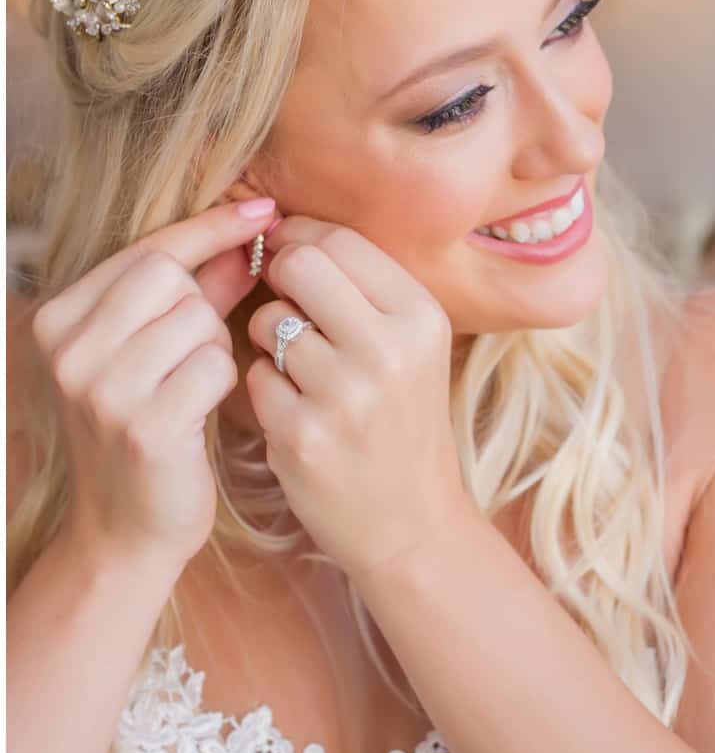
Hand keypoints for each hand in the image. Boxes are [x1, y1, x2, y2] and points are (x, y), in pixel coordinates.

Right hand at [28, 198, 277, 577]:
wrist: (126, 531)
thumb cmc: (154, 429)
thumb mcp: (160, 350)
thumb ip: (199, 290)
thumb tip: (251, 231)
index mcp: (59, 319)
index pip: (148, 249)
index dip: (210, 228)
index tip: (265, 208)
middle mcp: (66, 348)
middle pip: (172, 277)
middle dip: (206, 304)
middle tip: (199, 349)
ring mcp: (99, 387)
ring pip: (198, 318)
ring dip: (216, 346)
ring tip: (193, 385)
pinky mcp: (142, 424)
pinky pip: (215, 366)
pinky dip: (225, 382)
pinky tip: (204, 411)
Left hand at [245, 216, 472, 579]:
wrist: (413, 520)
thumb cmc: (404, 421)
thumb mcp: (415, 347)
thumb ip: (365, 290)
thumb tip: (289, 231)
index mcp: (422, 317)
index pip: (338, 242)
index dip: (298, 240)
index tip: (288, 255)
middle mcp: (390, 349)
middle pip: (298, 267)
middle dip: (279, 280)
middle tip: (287, 305)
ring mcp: (345, 394)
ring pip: (267, 323)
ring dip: (268, 341)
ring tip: (301, 371)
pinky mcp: (303, 435)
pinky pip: (254, 378)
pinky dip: (265, 390)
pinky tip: (296, 412)